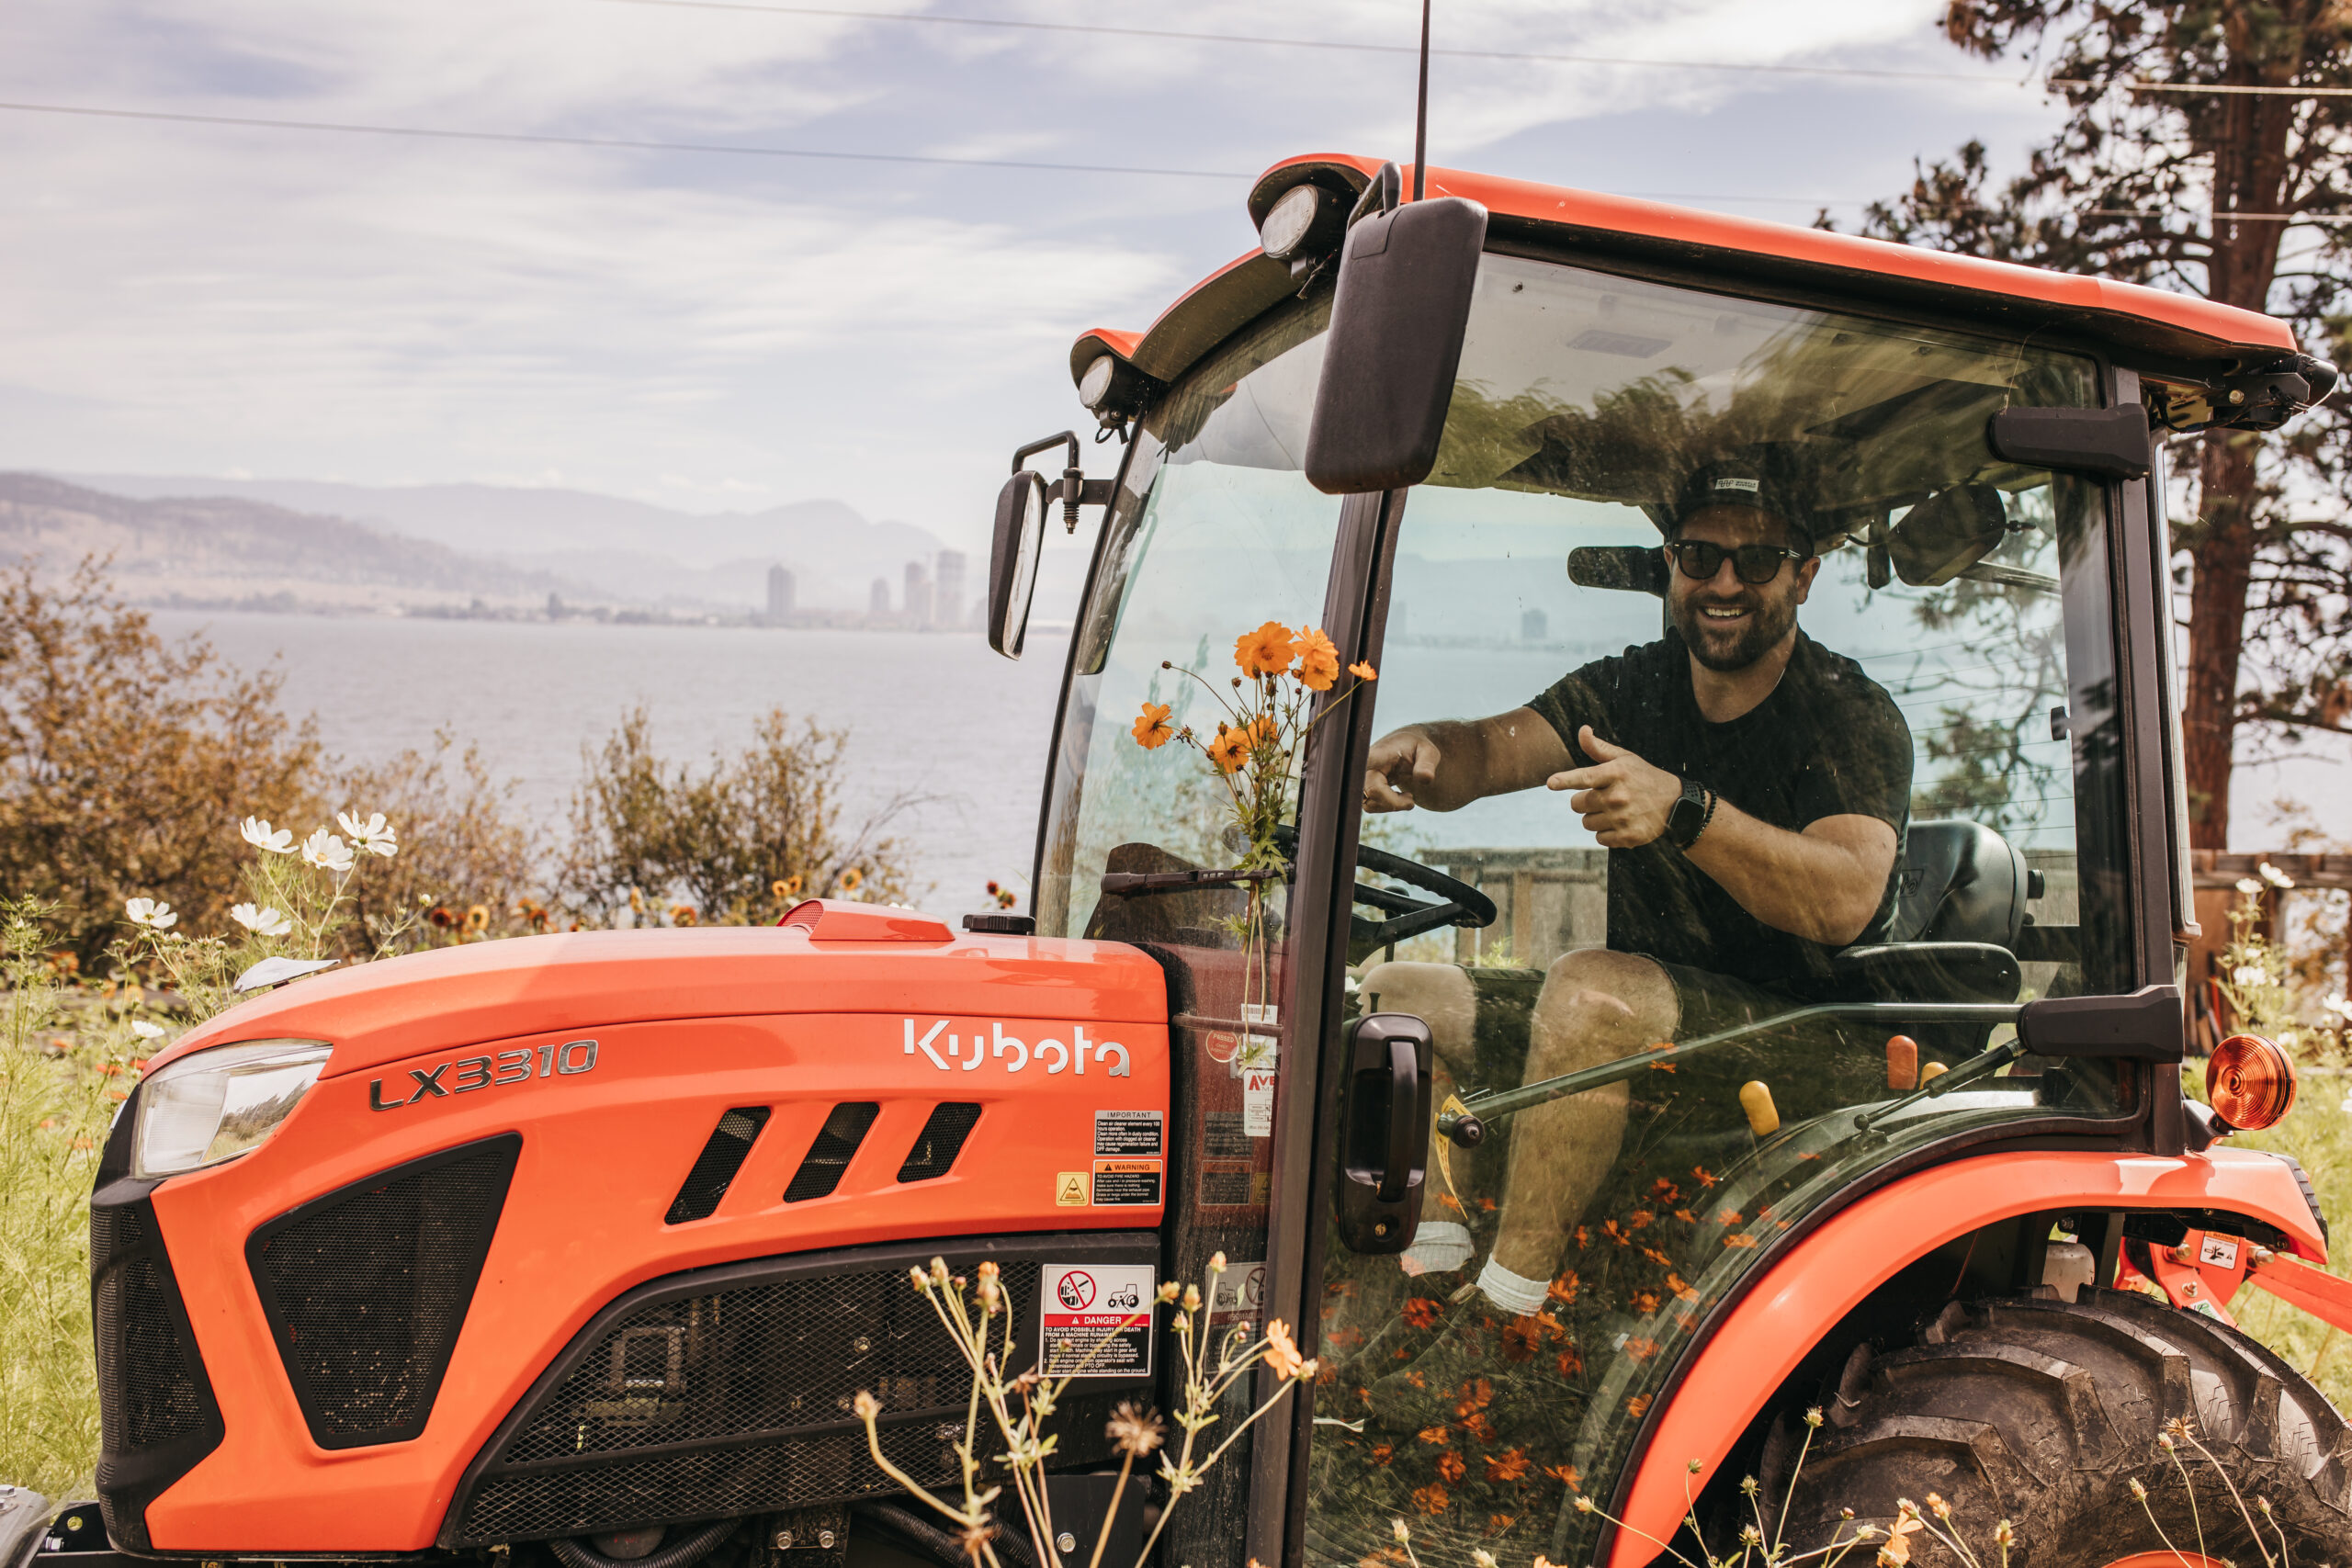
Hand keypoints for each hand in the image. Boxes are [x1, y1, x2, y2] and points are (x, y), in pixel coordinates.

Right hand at [1364, 727, 1439, 811]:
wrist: (1406, 749)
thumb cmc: (1417, 749)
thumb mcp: (1428, 752)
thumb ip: (1427, 764)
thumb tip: (1425, 779)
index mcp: (1382, 752)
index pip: (1368, 760)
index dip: (1362, 766)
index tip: (1346, 767)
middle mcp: (1366, 764)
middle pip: (1373, 791)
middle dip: (1395, 802)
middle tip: (1411, 799)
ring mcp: (1362, 777)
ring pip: (1369, 803)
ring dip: (1391, 806)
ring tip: (1406, 797)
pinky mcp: (1362, 788)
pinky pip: (1369, 806)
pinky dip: (1385, 807)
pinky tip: (1396, 798)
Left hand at [1547, 726, 1682, 846]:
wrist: (1675, 803)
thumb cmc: (1643, 777)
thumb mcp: (1624, 758)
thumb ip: (1599, 748)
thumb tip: (1582, 730)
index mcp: (1616, 774)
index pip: (1585, 777)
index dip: (1566, 780)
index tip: (1551, 783)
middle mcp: (1618, 797)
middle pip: (1576, 804)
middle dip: (1584, 801)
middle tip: (1602, 796)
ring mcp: (1623, 818)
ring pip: (1586, 822)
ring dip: (1594, 817)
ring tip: (1613, 810)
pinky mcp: (1628, 837)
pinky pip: (1599, 838)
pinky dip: (1606, 832)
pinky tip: (1620, 823)